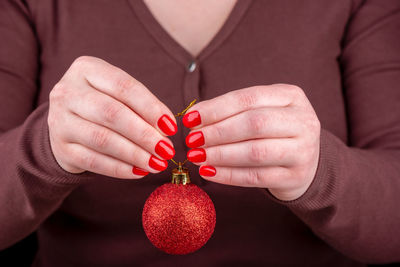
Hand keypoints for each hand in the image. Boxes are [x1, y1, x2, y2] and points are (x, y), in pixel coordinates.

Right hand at [48, 56, 176, 178]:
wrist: (67, 123)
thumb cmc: (103, 104)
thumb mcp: (119, 94)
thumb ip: (142, 106)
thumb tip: (166, 129)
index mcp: (87, 69)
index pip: (124, 87)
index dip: (151, 108)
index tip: (171, 127)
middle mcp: (67, 91)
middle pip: (112, 113)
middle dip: (144, 135)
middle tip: (166, 150)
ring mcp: (59, 120)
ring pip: (103, 139)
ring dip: (135, 155)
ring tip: (157, 164)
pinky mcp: (60, 148)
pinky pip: (93, 161)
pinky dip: (120, 169)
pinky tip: (139, 172)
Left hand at [183, 84, 320, 200]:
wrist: (306, 162)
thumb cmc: (274, 132)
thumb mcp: (262, 111)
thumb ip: (232, 112)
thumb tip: (194, 119)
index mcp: (292, 96)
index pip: (248, 98)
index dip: (216, 108)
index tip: (190, 118)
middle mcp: (303, 121)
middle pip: (254, 124)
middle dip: (217, 132)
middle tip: (192, 140)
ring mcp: (303, 151)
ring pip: (256, 152)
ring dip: (220, 155)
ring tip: (196, 156)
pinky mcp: (296, 177)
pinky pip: (256, 177)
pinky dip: (228, 175)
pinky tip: (209, 172)